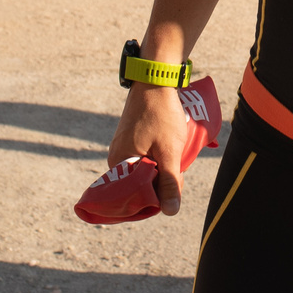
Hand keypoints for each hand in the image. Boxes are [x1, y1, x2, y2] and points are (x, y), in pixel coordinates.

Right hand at [106, 85, 194, 214]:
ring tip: (174, 153)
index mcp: (118, 164)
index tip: (173, 183)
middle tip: (177, 165)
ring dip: (162, 168)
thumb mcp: (169, 152)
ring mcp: (123, 147)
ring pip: (146, 170)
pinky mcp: (130, 139)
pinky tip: (170, 148)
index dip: (157, 196)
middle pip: (141, 183)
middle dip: (161, 180)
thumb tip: (169, 212)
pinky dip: (158, 157)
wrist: (156, 80)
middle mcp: (115, 158)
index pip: (135, 196)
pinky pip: (145, 158)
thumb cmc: (162, 115)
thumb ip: (169, 182)